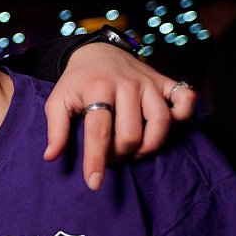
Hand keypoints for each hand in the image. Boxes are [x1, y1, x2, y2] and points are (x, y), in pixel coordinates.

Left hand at [42, 42, 195, 189]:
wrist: (97, 51)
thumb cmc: (77, 82)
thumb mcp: (58, 101)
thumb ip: (56, 129)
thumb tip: (51, 156)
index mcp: (98, 89)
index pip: (99, 132)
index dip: (97, 160)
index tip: (94, 183)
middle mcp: (126, 84)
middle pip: (131, 134)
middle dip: (120, 154)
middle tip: (110, 155)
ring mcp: (148, 82)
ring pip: (161, 122)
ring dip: (149, 145)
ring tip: (134, 150)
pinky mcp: (164, 81)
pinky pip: (185, 98)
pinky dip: (183, 114)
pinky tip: (165, 126)